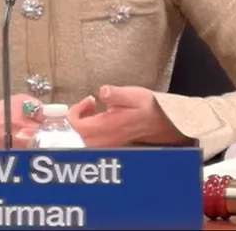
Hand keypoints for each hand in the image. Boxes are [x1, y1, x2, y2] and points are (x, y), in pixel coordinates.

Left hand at [67, 85, 190, 146]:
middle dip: (72, 119)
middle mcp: (104, 139)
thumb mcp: (133, 95)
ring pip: (79, 139)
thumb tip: (102, 91)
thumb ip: (116, 94)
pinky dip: (84, 127)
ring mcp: (105, 143)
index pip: (77, 127)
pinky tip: (94, 113)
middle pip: (73, 137)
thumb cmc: (149, 108)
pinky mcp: (107, 142)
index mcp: (107, 128)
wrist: (163, 122)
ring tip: (90, 106)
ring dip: (78, 123)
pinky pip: (87, 140)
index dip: (74, 113)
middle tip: (86, 103)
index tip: (88, 100)